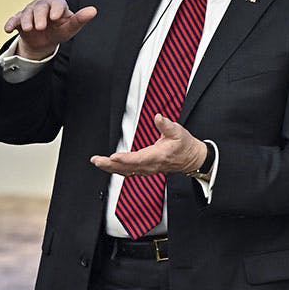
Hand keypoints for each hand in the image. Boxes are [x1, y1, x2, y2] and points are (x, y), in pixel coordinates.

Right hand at [4, 0, 96, 59]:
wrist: (43, 41)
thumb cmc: (60, 31)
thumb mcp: (70, 28)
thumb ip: (80, 19)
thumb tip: (93, 10)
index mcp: (56, 4)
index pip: (56, 2)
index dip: (55, 8)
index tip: (55, 17)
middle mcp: (42, 4)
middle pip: (39, 7)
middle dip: (39, 16)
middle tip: (40, 27)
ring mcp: (29, 11)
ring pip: (26, 12)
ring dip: (26, 21)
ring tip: (29, 29)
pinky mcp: (19, 19)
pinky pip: (13, 19)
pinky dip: (10, 23)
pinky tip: (8, 29)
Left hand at [90, 115, 206, 176]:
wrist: (191, 158)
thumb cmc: (184, 145)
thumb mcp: (178, 132)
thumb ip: (166, 125)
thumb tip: (158, 117)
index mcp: (157, 156)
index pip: (138, 159)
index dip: (124, 159)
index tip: (112, 156)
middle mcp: (151, 166)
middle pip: (127, 168)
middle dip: (110, 165)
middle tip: (96, 160)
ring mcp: (147, 169)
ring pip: (126, 171)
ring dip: (110, 168)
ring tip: (98, 162)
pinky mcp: (145, 169)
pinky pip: (128, 172)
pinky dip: (117, 169)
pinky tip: (109, 166)